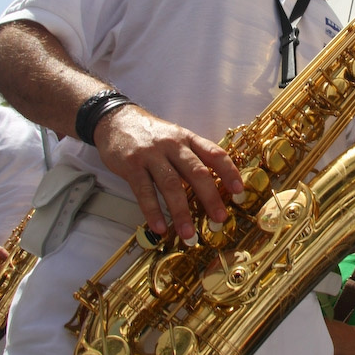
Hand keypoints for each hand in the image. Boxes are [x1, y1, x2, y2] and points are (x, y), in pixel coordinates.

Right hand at [93, 104, 243, 240]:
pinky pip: (144, 191)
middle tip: (219, 218)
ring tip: (188, 234)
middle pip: (196, 171)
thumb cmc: (151, 134)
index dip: (229, 172)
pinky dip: (153, 211)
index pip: (214, 153)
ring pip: (171, 185)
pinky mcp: (131, 165)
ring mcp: (151, 154)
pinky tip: (160, 228)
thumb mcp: (176, 137)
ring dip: (181, 212)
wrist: (115, 120)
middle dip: (210, 197)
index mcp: (188, 138)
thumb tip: (214, 185)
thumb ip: (193, 157)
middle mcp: (173, 145)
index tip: (239, 192)